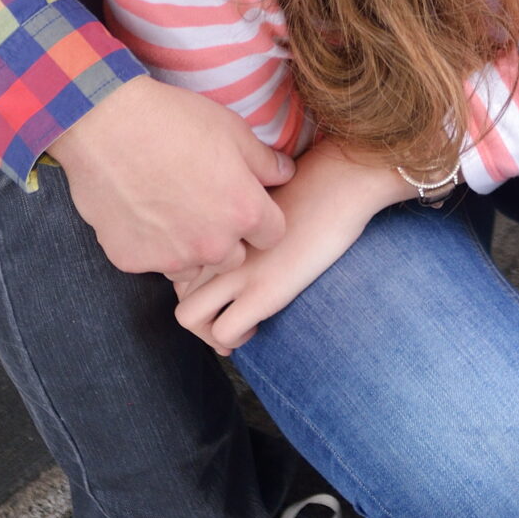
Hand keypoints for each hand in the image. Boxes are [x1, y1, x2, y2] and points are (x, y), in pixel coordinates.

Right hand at [48, 75, 293, 277]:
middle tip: (204, 201)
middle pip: (234, 257)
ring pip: (193, 265)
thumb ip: (265, 161)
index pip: (273, 235)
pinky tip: (142, 209)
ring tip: (171, 206)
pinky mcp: (134, 262)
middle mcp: (212, 245)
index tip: (246, 202)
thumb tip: (285, 173)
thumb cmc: (175, 121)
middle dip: (226, 236)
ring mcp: (171, 258)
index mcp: (243, 212)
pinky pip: (153, 261)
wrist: (108, 126)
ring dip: (189, 246)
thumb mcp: (233, 130)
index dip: (262, 218)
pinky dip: (152, 244)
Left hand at [173, 143, 406, 351]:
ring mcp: (238, 269)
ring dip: (208, 329)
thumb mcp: (260, 189)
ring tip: (238, 323)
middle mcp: (216, 244)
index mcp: (212, 219)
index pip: (178, 258)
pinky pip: (223, 333)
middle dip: (198, 305)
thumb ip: (238, 209)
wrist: (342, 178)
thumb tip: (237, 235)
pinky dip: (234, 339)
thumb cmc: (312, 179)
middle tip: (225, 311)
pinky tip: (257, 325)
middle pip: (176, 288)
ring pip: (188, 317)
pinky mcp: (263, 291)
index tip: (218, 282)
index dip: (195, 274)